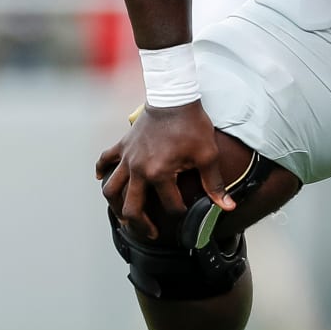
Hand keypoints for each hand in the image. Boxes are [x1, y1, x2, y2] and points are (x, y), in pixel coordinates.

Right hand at [97, 102, 231, 241]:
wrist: (174, 96)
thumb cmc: (192, 124)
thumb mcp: (207, 155)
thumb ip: (215, 184)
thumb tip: (228, 208)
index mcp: (160, 173)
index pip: (170, 206)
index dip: (181, 213)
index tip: (187, 213)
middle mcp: (138, 170)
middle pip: (132, 208)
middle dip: (141, 226)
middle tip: (151, 233)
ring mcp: (127, 158)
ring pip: (111, 190)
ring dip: (116, 207)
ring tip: (126, 218)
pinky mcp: (122, 146)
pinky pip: (105, 161)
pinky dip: (102, 172)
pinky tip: (102, 180)